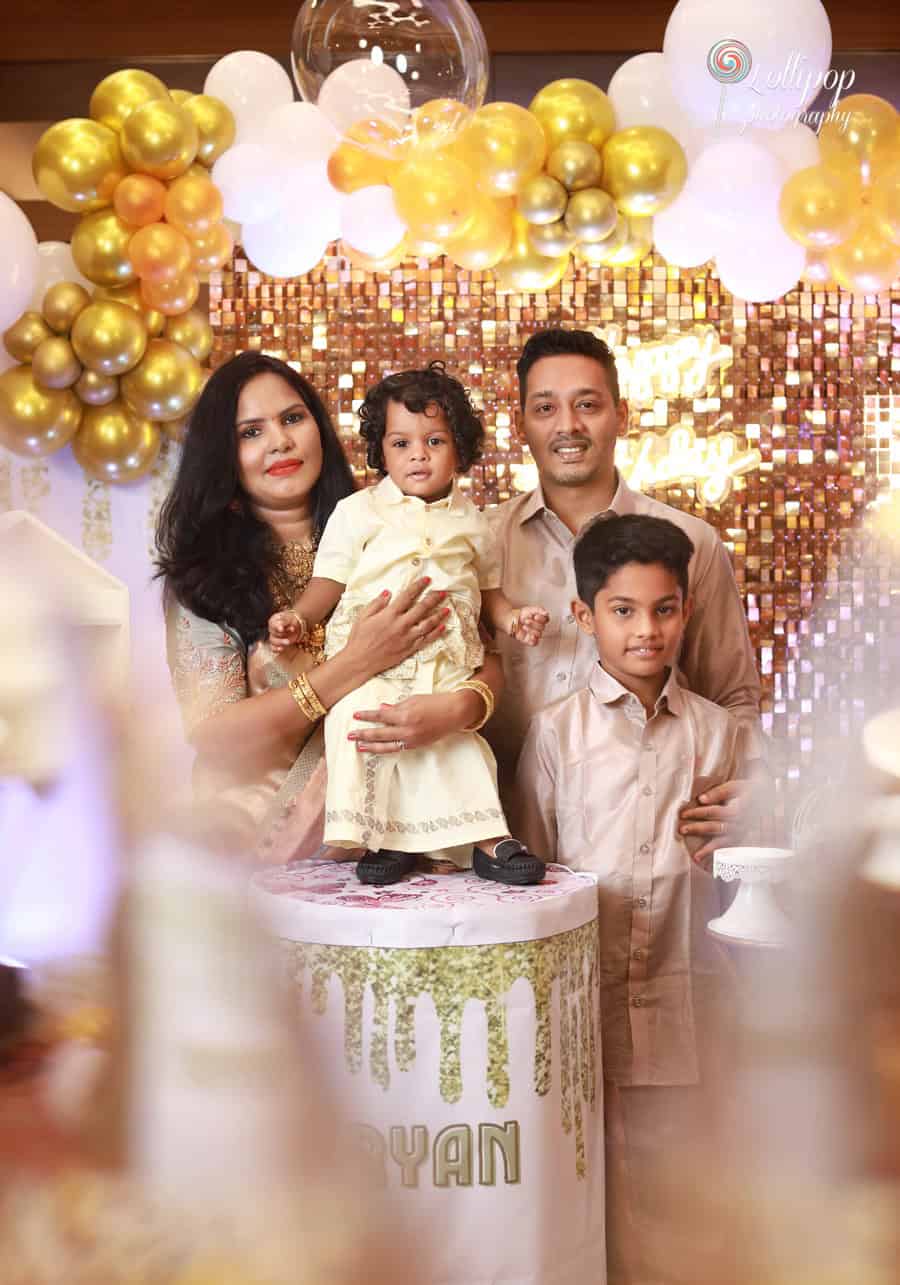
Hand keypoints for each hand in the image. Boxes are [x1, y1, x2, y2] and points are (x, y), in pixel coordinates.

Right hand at [269, 610, 302, 653]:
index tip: (282, 629)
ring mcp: (274, 637)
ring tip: (288, 642)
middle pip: (274, 633)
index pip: (273, 624)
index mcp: (274, 621)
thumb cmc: (291, 620)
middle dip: (282, 634)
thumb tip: (285, 627)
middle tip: (289, 636)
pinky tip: (281, 649)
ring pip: (273, 640)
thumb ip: (286, 622)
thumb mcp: (290, 619)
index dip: (277, 626)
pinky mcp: (276, 644)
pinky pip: (273, 647)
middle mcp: (272, 629)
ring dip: (280, 642)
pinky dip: (276, 649)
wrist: (296, 625)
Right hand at [343, 578, 448, 679]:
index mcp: (389, 614)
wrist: (360, 661)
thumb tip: (387, 592)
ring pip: (428, 624)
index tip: (427, 580)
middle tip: (443, 592)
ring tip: (448, 608)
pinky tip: (443, 627)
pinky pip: (426, 639)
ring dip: (439, 615)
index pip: (407, 596)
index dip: (418, 586)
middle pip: (422, 608)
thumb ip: (376, 603)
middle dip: (434, 598)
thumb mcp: (363, 616)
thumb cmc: (359, 638)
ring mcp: (407, 637)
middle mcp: (401, 625)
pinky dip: (436, 633)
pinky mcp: (409, 648)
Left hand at [348, 690, 475, 754]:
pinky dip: (386, 749)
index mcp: (405, 715)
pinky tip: (377, 748)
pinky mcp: (416, 745)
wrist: (455, 713)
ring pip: (386, 746)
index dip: (366, 716)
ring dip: (371, 746)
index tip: (354, 716)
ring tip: (359, 746)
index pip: (380, 715)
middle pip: (379, 733)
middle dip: (363, 734)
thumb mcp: (414, 699)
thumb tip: (381, 708)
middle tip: (350, 735)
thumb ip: (396, 706)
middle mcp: (407, 729)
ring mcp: (411, 739)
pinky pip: (397, 748)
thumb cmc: (435, 702)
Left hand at [511, 605, 549, 646]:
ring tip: (523, 627)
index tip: (535, 617)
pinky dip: (534, 641)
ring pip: (538, 634)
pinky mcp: (529, 640)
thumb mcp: (530, 609)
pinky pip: (535, 643)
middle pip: (542, 627)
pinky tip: (531, 637)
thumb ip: (539, 610)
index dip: (542, 619)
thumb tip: (546, 613)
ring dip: (531, 630)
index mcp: (540, 619)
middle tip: (526, 621)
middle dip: (534, 624)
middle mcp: (539, 627)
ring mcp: (534, 634)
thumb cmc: (521, 614)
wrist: (510, 620)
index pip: (546, 620)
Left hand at [678, 778, 752, 864]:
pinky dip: (721, 857)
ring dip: (708, 849)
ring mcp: (741, 833)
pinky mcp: (742, 839)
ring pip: (723, 843)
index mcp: (736, 811)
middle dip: (697, 829)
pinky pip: (730, 850)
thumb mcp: (734, 787)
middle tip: (682, 830)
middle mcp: (738, 824)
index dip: (697, 813)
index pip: (712, 812)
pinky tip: (712, 864)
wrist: (767, 799)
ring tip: (696, 857)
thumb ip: (718, 793)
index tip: (683, 814)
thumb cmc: (748, 791)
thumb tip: (701, 799)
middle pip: (714, 827)